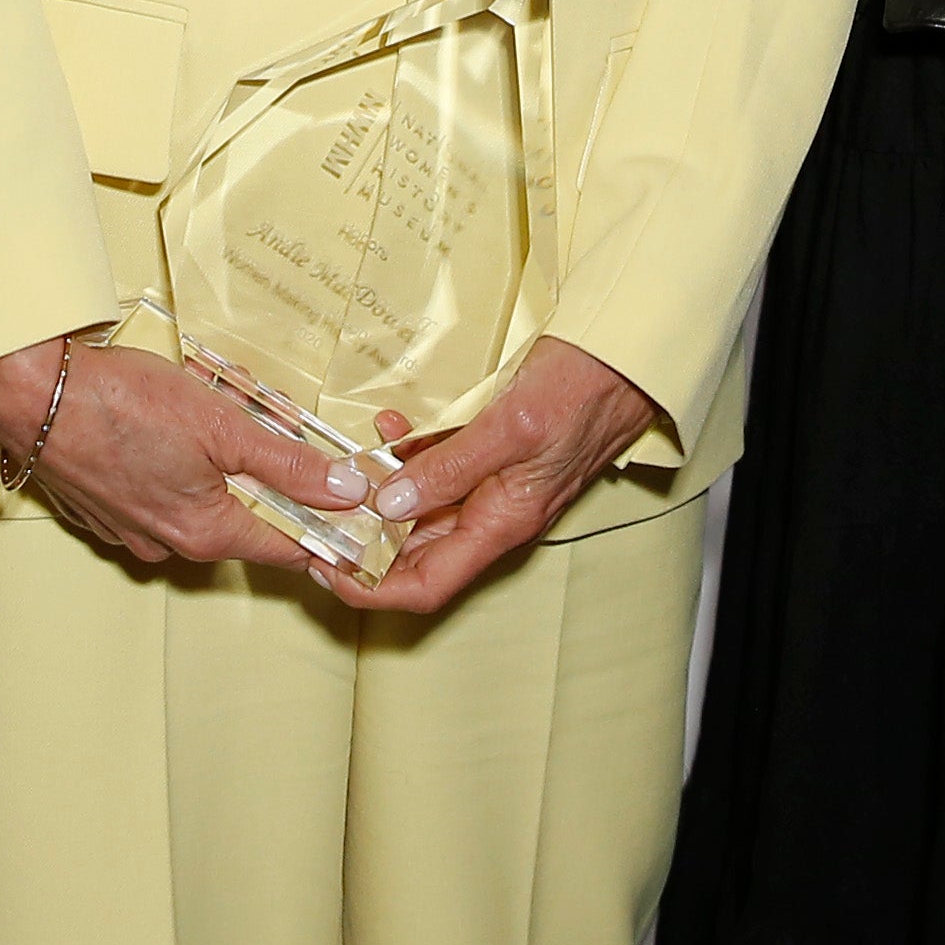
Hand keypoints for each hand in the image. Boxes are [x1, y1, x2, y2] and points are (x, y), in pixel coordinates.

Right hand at [0, 336, 362, 575]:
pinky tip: (165, 424)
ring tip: (206, 408)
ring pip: (203, 501)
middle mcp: (171, 544)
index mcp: (207, 532)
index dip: (329, 528)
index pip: (291, 548)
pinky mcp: (105, 510)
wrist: (31, 394)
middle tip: (265, 417)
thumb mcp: (221, 422)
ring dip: (218, 462)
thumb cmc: (120, 402)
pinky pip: (162, 493)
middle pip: (247, 518)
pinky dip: (176, 463)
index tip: (358, 509)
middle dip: (266, 472)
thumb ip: (287, 462)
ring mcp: (133, 531)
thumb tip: (345, 491)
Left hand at [323, 337, 657, 619]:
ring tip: (349, 464)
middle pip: (417, 552)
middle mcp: (496, 514)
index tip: (324, 567)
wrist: (627, 357)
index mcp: (502, 522)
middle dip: (365, 536)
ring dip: (384, 491)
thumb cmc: (582, 391)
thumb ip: (449, 466)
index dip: (371, 587)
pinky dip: (412, 457)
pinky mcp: (496, 456)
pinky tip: (391, 429)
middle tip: (317, 511)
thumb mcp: (509, 427)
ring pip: (424, 509)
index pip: (426, 586)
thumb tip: (390, 504)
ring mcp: (496, 486)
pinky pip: (442, 471)